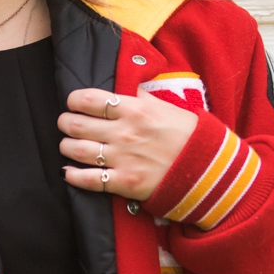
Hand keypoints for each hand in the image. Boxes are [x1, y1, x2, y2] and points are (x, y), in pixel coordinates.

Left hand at [58, 88, 199, 206]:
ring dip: (66, 146)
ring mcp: (123, 159)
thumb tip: (122, 89)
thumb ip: (140, 99)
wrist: (208, 169)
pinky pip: (88, 179)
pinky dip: (73, 176)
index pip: (89, 99)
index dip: (74, 100)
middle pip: (76, 124)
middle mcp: (124, 132)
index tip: (74, 103)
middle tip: (67, 124)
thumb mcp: (166, 107)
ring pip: (76, 150)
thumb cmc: (189, 135)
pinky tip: (69, 172)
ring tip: (68, 145)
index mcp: (134, 110)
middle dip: (65, 123)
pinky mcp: (124, 183)